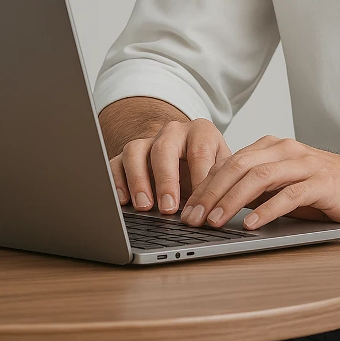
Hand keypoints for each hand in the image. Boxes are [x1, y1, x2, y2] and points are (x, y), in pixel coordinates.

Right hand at [110, 119, 230, 213]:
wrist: (189, 160)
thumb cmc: (208, 168)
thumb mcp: (223, 172)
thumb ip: (222, 185)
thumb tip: (222, 208)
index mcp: (201, 132)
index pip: (199, 152)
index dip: (198, 178)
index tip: (198, 204)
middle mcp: (172, 132)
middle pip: (164, 149)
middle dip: (166, 180)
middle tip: (168, 208)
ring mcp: (147, 141)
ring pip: (135, 152)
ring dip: (138, 180)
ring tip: (144, 206)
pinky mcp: (127, 155)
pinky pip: (116, 163)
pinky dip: (118, 181)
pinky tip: (124, 200)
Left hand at [181, 135, 339, 229]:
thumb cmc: (326, 190)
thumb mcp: (283, 187)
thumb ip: (255, 190)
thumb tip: (216, 206)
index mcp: (271, 148)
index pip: (227, 163)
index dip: (203, 186)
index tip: (185, 209)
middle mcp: (285, 150)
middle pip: (237, 167)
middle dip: (210, 193)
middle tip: (192, 217)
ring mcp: (305, 164)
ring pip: (259, 178)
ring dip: (232, 201)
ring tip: (214, 221)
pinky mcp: (323, 183)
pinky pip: (289, 195)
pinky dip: (267, 210)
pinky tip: (250, 224)